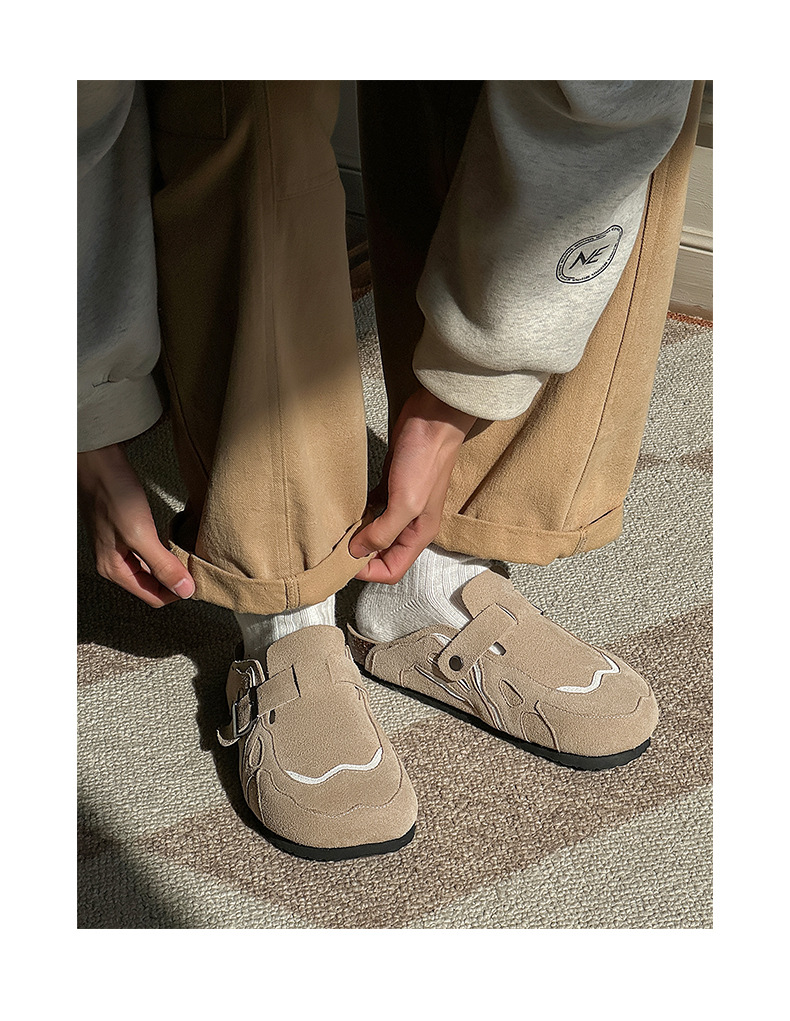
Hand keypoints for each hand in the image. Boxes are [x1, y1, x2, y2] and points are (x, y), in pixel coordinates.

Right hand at [77, 443, 194, 607]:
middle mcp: (114, 563)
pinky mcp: (126, 534)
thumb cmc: (114, 494)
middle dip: (175, 580)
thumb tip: (184, 589)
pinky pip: (149, 554)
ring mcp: (119, 548)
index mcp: (113, 569)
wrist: (101, 463)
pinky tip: (174, 544)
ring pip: (152, 570)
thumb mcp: (141, 534)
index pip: (153, 598)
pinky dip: (164, 552)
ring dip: (171, 566)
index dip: (177, 592)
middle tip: (196, 568)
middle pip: (152, 586)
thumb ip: (162, 565)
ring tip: (188, 557)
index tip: (197, 580)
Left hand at [349, 386, 475, 582]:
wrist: (432, 420)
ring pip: (374, 533)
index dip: (368, 571)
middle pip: (382, 554)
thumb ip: (383, 532)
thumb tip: (357, 551)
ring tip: (336, 530)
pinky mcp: (391, 486)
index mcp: (419, 534)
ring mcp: (400, 505)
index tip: (343, 561)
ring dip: (356, 535)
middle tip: (334, 547)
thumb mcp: (405, 503)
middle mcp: (411, 524)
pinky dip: (358, 514)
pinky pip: (372, 510)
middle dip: (358, 555)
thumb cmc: (425, 460)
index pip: (392, 570)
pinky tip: (345, 510)